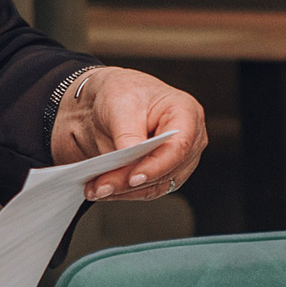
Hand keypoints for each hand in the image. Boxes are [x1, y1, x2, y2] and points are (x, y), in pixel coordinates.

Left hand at [53, 66, 207, 200]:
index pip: (178, 146)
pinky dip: (124, 192)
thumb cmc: (123, 93)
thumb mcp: (121, 105)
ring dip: (125, 191)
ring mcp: (179, 160)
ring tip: (96, 189)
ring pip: (157, 185)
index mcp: (186, 113)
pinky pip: (147, 190)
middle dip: (131, 182)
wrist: (112, 101)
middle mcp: (189, 139)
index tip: (133, 178)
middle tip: (101, 186)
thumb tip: (130, 160)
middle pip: (166, 170)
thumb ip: (128, 134)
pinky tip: (102, 189)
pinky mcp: (164, 174)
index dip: (156, 165)